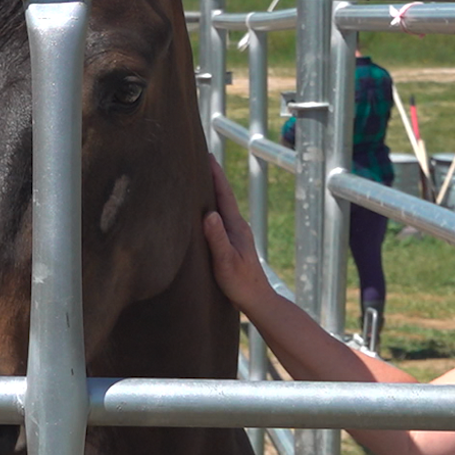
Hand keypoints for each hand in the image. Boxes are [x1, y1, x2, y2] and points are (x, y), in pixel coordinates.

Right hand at [203, 157, 273, 312]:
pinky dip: (211, 207)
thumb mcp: (225, 261)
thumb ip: (218, 239)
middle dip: (212, 177)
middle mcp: (237, 226)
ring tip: (198, 178)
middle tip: (200, 158)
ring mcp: (236, 234)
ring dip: (211, 191)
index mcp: (236, 226)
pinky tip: (204, 210)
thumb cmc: (240, 283)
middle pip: (223, 195)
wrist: (257, 299)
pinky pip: (220, 218)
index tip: (206, 155)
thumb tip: (209, 214)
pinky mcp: (232, 242)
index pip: (224, 194)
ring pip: (221, 206)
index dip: (215, 174)